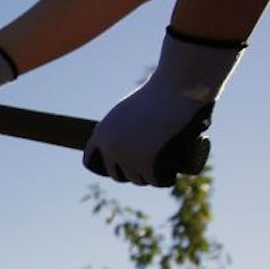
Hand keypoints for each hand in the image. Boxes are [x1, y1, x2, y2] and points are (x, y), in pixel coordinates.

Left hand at [83, 30, 241, 186]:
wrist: (178, 87)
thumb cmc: (158, 94)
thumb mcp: (130, 110)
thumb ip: (120, 128)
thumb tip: (116, 148)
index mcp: (101, 133)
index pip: (92, 161)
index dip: (107, 164)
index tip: (121, 164)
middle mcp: (110, 147)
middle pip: (117, 174)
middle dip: (132, 172)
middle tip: (150, 163)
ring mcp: (129, 157)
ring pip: (138, 179)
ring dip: (150, 176)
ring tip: (163, 164)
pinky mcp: (150, 164)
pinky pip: (155, 181)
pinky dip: (164, 179)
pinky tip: (171, 174)